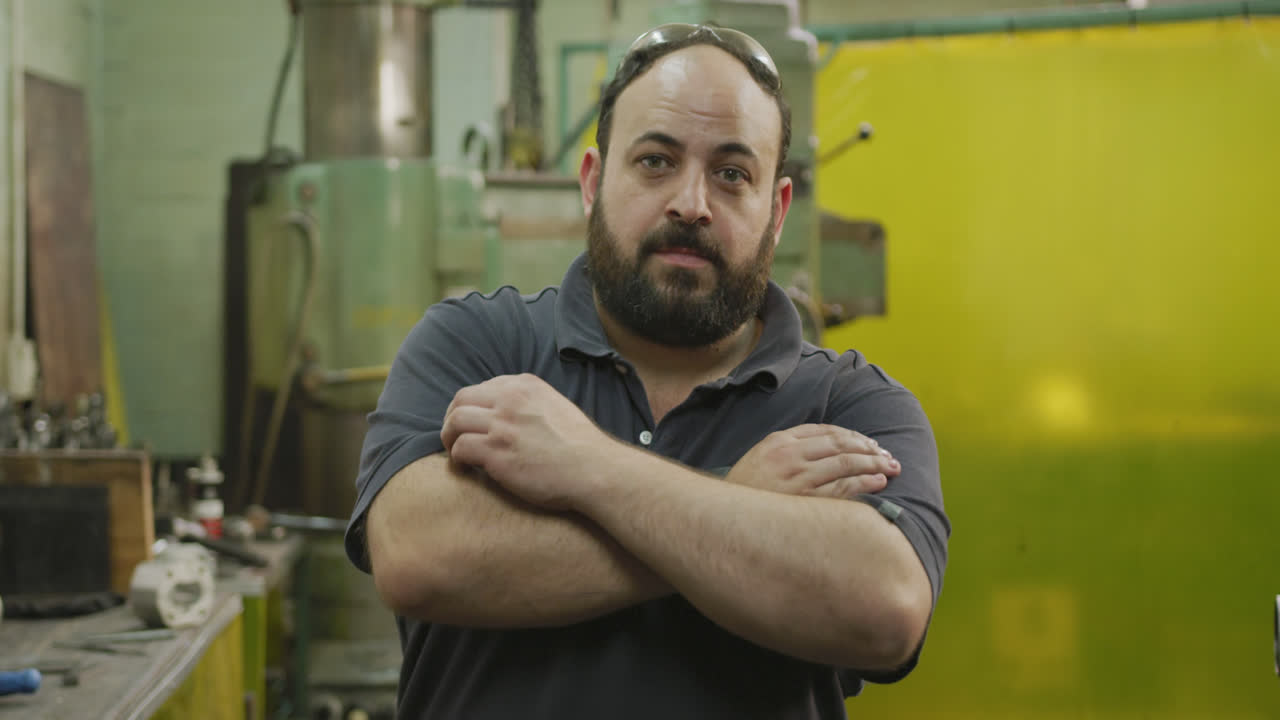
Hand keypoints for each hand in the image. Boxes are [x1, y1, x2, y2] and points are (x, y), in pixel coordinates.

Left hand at [441, 373, 613, 509]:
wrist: (594, 470)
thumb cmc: (581, 447)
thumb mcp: (557, 407)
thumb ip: (531, 404)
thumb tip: (512, 416)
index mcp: (526, 386)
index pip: (484, 387)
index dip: (474, 406)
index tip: (475, 422)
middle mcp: (511, 399)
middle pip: (461, 399)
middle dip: (452, 418)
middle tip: (455, 436)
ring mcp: (502, 424)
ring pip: (455, 421)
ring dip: (449, 437)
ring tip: (455, 452)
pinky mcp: (496, 452)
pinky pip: (460, 448)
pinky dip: (457, 459)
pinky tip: (466, 468)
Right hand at [723, 424, 899, 499]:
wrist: (722, 521)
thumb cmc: (746, 492)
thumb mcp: (761, 459)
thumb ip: (789, 449)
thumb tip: (828, 448)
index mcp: (779, 441)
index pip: (826, 431)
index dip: (853, 436)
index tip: (871, 444)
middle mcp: (789, 455)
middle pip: (841, 445)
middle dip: (870, 449)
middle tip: (889, 457)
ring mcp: (798, 479)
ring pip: (847, 465)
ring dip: (874, 464)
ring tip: (891, 468)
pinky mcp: (804, 502)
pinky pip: (842, 489)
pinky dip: (865, 484)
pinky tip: (879, 483)